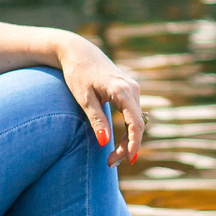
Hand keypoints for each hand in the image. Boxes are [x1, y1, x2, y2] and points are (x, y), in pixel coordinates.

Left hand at [55, 34, 144, 166]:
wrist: (78, 52)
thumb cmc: (78, 73)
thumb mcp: (84, 99)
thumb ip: (96, 120)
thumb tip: (105, 143)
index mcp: (122, 90)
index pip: (136, 123)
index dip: (133, 144)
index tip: (125, 160)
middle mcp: (132, 89)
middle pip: (138, 125)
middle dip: (128, 146)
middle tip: (111, 164)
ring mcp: (133, 89)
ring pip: (137, 121)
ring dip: (128, 140)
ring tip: (112, 158)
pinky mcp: (129, 90)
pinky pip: (133, 115)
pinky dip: (128, 130)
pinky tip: (119, 143)